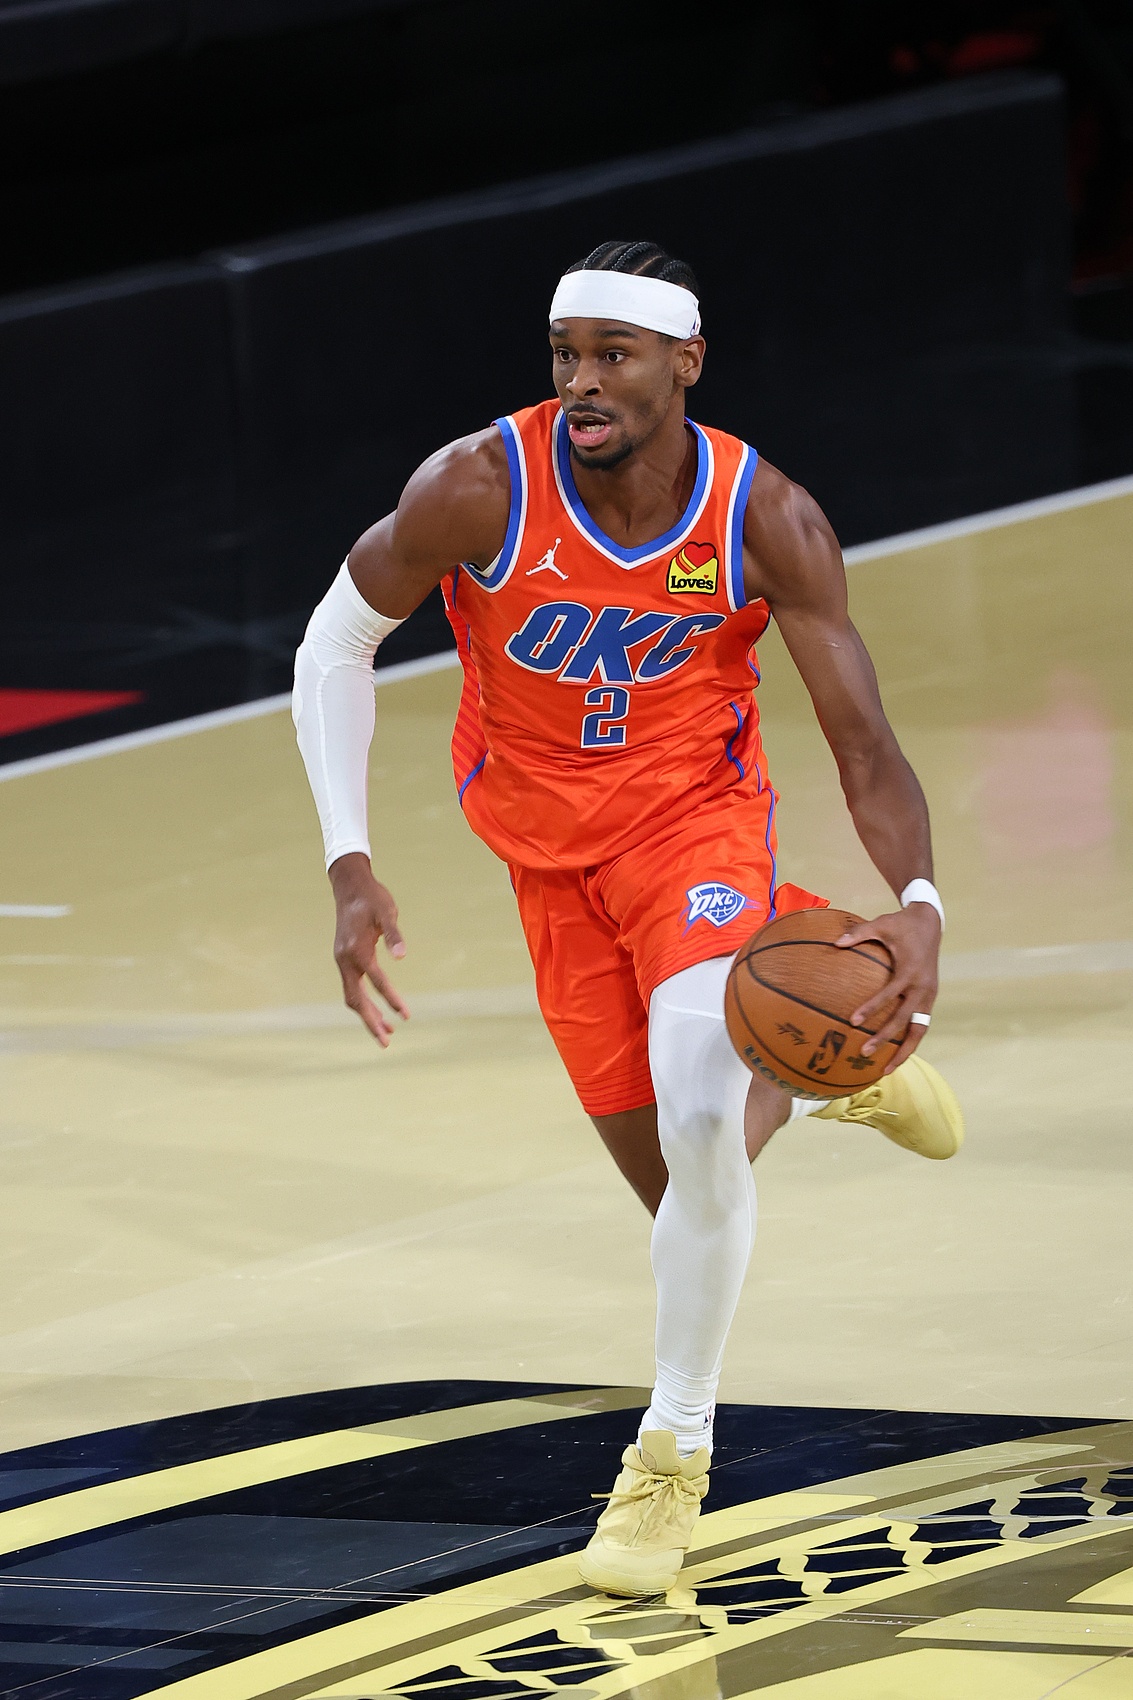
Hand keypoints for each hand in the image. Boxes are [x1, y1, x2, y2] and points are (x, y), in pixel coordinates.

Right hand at [328, 852, 409, 1045]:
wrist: (350, 886)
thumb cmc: (372, 898)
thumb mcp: (387, 912)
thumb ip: (394, 934)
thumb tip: (402, 956)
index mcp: (357, 950)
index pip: (377, 981)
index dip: (392, 999)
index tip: (406, 1016)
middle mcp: (345, 959)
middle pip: (356, 999)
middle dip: (371, 1022)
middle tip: (387, 1042)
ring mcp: (341, 960)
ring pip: (352, 996)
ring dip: (367, 1015)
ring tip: (386, 1033)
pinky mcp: (343, 959)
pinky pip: (351, 987)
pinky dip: (363, 1001)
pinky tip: (376, 1009)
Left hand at [836, 902, 940, 1072]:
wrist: (930, 922)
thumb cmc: (902, 924)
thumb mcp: (881, 924)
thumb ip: (859, 933)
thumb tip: (835, 942)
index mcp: (911, 971)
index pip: (890, 995)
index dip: (872, 1008)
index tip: (854, 1021)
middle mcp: (923, 987)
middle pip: (906, 1021)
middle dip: (886, 1039)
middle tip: (864, 1052)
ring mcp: (929, 995)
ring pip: (919, 1030)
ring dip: (904, 1051)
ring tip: (886, 1069)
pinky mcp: (930, 998)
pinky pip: (920, 1024)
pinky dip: (909, 1040)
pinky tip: (895, 1054)